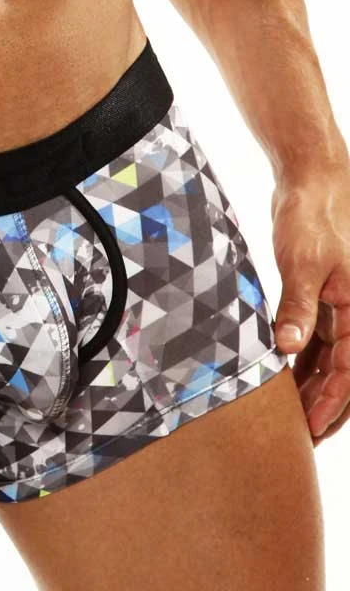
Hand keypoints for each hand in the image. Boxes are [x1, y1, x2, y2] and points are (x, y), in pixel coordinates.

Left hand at [271, 162, 349, 445]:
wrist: (311, 183)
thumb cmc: (313, 218)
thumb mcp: (304, 263)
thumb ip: (297, 306)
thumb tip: (286, 349)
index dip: (330, 404)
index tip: (308, 430)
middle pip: (343, 374)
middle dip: (323, 407)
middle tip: (297, 439)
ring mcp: (338, 309)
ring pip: (328, 361)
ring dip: (310, 389)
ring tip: (285, 419)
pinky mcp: (319, 300)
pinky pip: (313, 342)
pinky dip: (299, 363)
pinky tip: (279, 382)